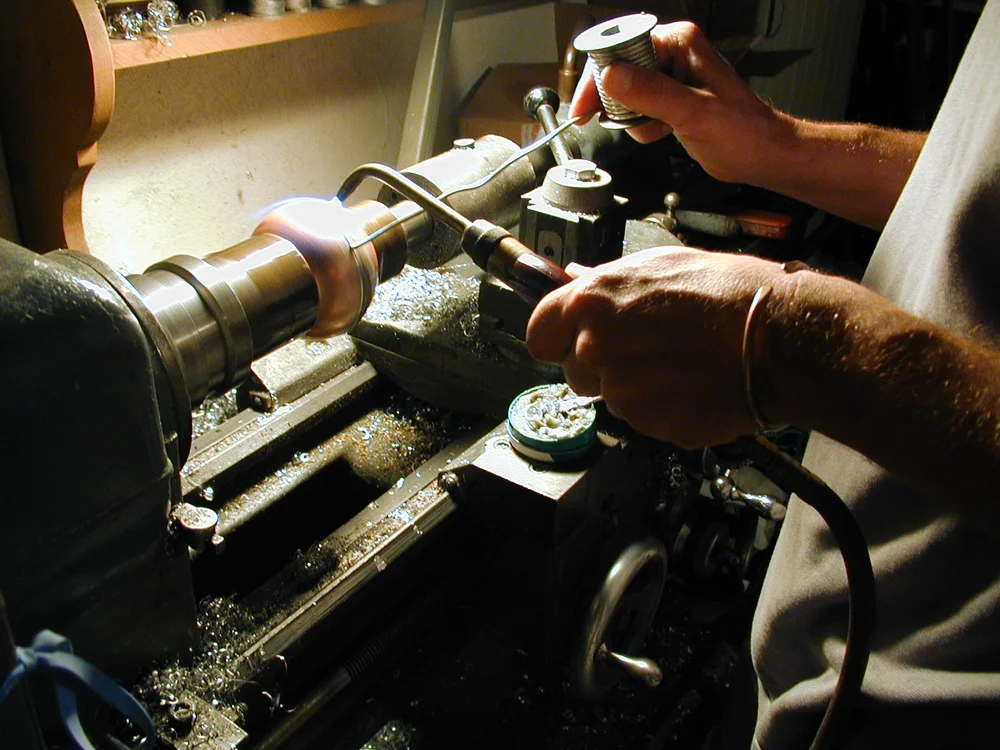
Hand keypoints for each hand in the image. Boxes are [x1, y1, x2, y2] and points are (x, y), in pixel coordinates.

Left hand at [525, 246, 783, 447]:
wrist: (780, 339)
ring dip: (635, 387)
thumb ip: (608, 279)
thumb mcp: (662, 263)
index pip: (538, 334)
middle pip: (574, 371)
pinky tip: (693, 385)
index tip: (570, 340)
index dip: (556, 338)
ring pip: (611, 397)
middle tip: (646, 349)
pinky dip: (663, 409)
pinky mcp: (649, 425)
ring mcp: (621, 392)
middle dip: (600, 365)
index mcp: (591, 303)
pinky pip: (644, 420)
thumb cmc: (730, 293)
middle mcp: (596, 348)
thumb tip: (576, 279)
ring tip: (680, 363)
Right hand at [571, 22, 787, 185]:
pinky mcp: (670, 99)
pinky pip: (638, 108)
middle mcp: (673, 54)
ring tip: (653, 129)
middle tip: (615, 120)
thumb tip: (612, 77)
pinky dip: (641, 125)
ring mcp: (671, 77)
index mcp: (679, 43)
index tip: (585, 104)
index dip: (599, 76)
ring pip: (625, 92)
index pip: (622, 47)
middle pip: (618, 69)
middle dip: (616, 101)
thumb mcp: (691, 112)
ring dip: (632, 118)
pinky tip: (660, 133)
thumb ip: (650, 92)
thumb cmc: (743, 132)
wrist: (761, 155)